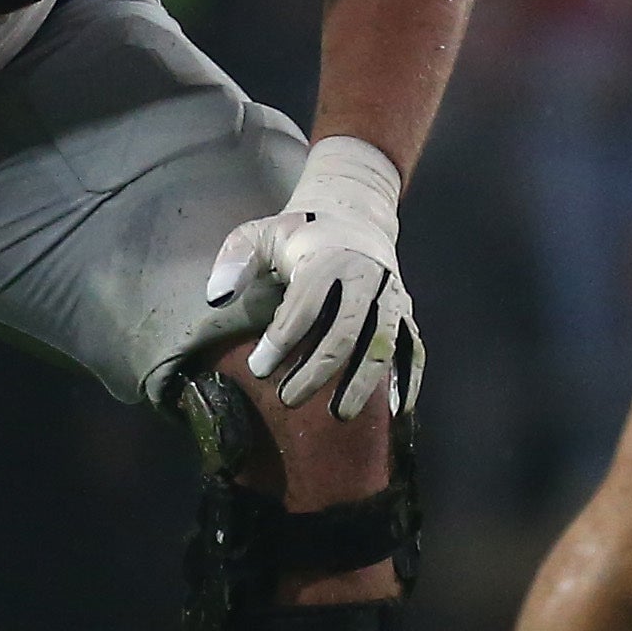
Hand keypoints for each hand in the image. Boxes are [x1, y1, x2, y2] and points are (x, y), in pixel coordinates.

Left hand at [204, 136, 419, 418]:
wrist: (355, 216)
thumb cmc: (301, 234)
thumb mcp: (263, 233)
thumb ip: (236, 259)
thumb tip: (217, 298)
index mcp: (329, 257)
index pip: (305, 304)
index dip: (282, 339)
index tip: (258, 369)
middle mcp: (366, 276)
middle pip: (346, 329)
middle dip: (319, 369)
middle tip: (289, 400)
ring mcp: (391, 295)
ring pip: (382, 342)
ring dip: (364, 381)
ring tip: (341, 414)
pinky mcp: (405, 311)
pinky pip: (414, 347)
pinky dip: (410, 378)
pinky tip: (398, 411)